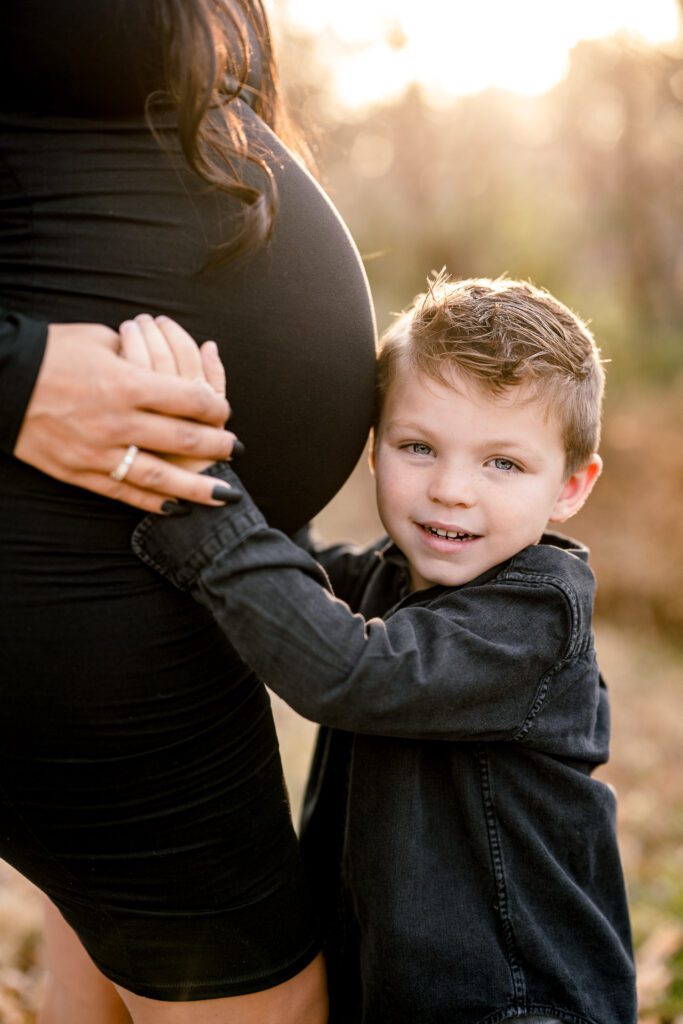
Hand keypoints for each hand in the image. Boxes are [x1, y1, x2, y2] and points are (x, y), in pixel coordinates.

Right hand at [13, 321, 235, 512]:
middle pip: (184, 439)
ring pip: (160, 477)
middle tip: (236, 449)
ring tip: (225, 494)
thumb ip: (138, 356)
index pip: (190, 399)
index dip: (216, 407)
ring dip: (198, 487)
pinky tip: (177, 508)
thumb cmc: (50, 352)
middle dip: (217, 446)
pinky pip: (124, 493)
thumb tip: (163, 364)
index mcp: (127, 382)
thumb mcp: (99, 339)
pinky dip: (153, 503)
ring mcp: (98, 451)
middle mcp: (118, 420)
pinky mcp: (79, 472)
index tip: (225, 411)